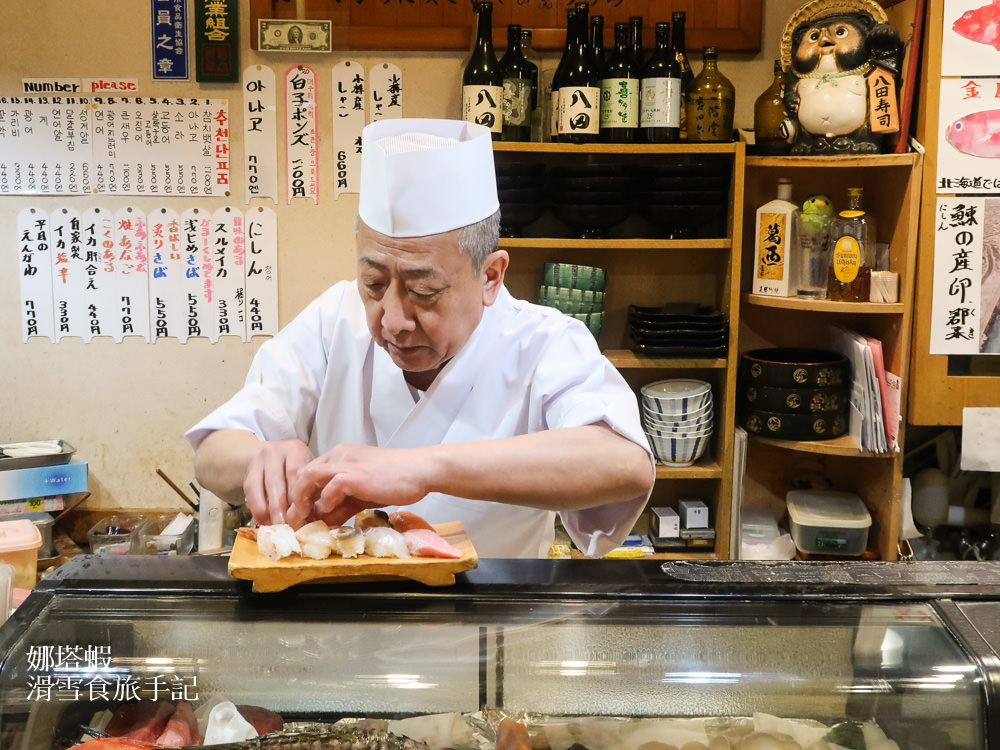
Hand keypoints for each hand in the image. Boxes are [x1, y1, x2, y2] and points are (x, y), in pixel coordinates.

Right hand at [243, 440, 314, 526]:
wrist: (273, 456)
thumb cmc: (298, 468)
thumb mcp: (308, 470)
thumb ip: (312, 486)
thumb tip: (317, 514)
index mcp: (296, 450)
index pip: (296, 473)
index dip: (298, 495)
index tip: (304, 515)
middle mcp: (275, 452)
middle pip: (277, 481)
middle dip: (282, 507)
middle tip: (288, 526)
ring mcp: (258, 460)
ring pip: (260, 487)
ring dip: (268, 510)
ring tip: (276, 527)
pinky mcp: (248, 472)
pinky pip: (250, 492)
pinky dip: (257, 509)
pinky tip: (265, 522)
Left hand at [286, 444, 428, 527]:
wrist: (420, 470)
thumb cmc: (396, 481)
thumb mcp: (362, 494)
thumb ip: (342, 504)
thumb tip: (324, 520)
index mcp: (339, 456)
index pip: (308, 473)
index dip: (299, 496)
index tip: (299, 517)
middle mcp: (339, 456)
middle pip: (302, 474)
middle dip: (294, 500)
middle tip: (295, 522)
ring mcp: (347, 463)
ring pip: (309, 476)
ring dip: (302, 499)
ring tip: (304, 518)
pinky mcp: (357, 474)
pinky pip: (331, 486)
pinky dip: (326, 500)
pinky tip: (330, 511)